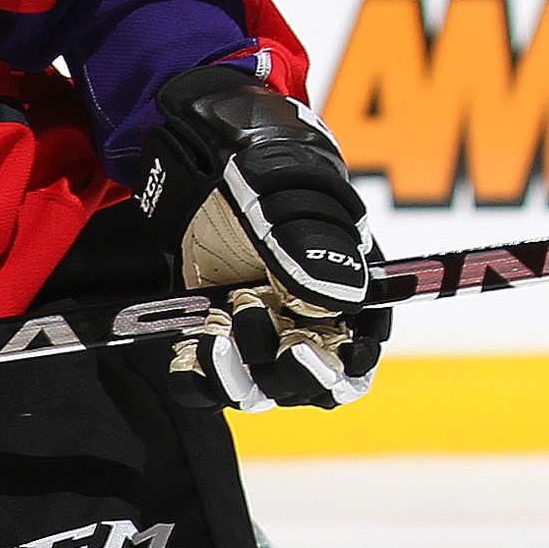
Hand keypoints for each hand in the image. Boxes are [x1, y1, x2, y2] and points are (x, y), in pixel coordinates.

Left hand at [136, 64, 387, 410]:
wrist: (204, 160)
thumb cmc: (264, 172)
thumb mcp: (287, 202)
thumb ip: (313, 251)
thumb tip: (342, 302)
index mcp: (343, 297)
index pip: (360, 357)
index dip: (345, 369)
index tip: (318, 353)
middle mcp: (304, 326)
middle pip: (309, 384)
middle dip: (289, 370)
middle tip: (259, 321)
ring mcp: (258, 336)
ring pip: (259, 388)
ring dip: (239, 376)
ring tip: (216, 335)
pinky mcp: (213, 338)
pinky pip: (208, 382)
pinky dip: (198, 379)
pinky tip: (188, 356)